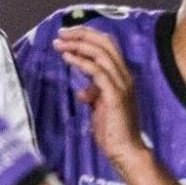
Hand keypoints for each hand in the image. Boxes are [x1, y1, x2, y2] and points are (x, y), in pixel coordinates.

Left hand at [53, 26, 146, 168]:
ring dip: (78, 45)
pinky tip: (67, 58)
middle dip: (82, 34)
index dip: (89, 35)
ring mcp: (122, 84)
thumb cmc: (113, 130)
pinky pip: (97, 71)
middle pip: (105, 43)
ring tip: (59, 44)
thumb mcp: (101, 107)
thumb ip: (95, 95)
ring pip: (101, 53)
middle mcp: (125, 76)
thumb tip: (83, 92)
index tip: (68, 34)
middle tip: (61, 33)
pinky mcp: (115, 95)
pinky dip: (81, 62)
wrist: (126, 151)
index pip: (109, 45)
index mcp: (123, 76)